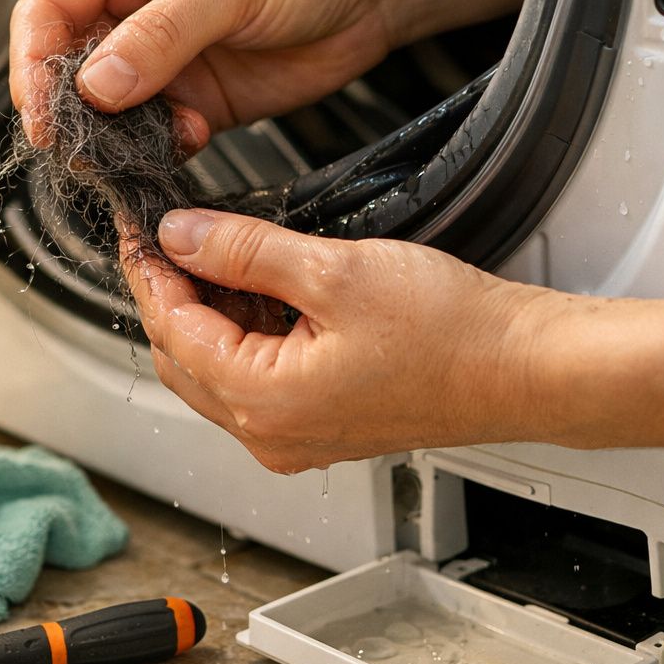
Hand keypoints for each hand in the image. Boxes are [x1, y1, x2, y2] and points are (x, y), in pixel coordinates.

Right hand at [9, 0, 550, 151]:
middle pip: (63, 67)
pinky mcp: (188, 100)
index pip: (45, 10)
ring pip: (103, 111)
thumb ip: (160, 36)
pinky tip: (190, 137)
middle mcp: (126, 7)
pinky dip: (159, 148)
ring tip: (139, 146)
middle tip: (82, 146)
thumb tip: (97, 84)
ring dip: (116, 137)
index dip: (32, 62)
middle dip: (70, 110)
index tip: (43, 111)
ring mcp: (156, 58)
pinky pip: (150, 136)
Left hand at [121, 210, 553, 472]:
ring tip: (217, 250)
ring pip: (216, 369)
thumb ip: (243, 251)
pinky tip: (258, 289)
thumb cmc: (453, 333)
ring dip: (207, 312)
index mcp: (263, 403)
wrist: (525, 368)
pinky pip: (254, 380)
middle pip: (183, 356)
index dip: (148, 271)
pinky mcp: (319, 425)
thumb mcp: (331, 271)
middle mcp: (271, 434)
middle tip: (168, 233)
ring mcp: (294, 436)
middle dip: (170, 292)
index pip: (171, 330)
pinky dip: (244, 334)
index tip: (138, 227)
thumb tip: (180, 235)